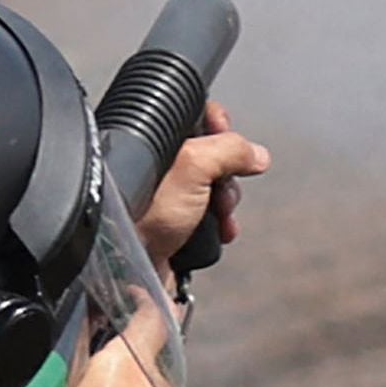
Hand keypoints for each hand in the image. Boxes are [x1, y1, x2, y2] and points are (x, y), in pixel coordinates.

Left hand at [135, 104, 268, 270]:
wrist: (129, 271)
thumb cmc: (142, 216)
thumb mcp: (192, 167)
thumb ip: (229, 150)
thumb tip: (256, 154)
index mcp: (151, 141)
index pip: (191, 115)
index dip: (215, 121)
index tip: (225, 132)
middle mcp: (156, 165)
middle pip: (212, 153)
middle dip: (227, 173)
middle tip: (220, 187)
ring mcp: (164, 195)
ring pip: (213, 186)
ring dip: (225, 203)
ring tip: (220, 218)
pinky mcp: (172, 221)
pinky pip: (208, 213)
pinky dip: (218, 222)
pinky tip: (218, 232)